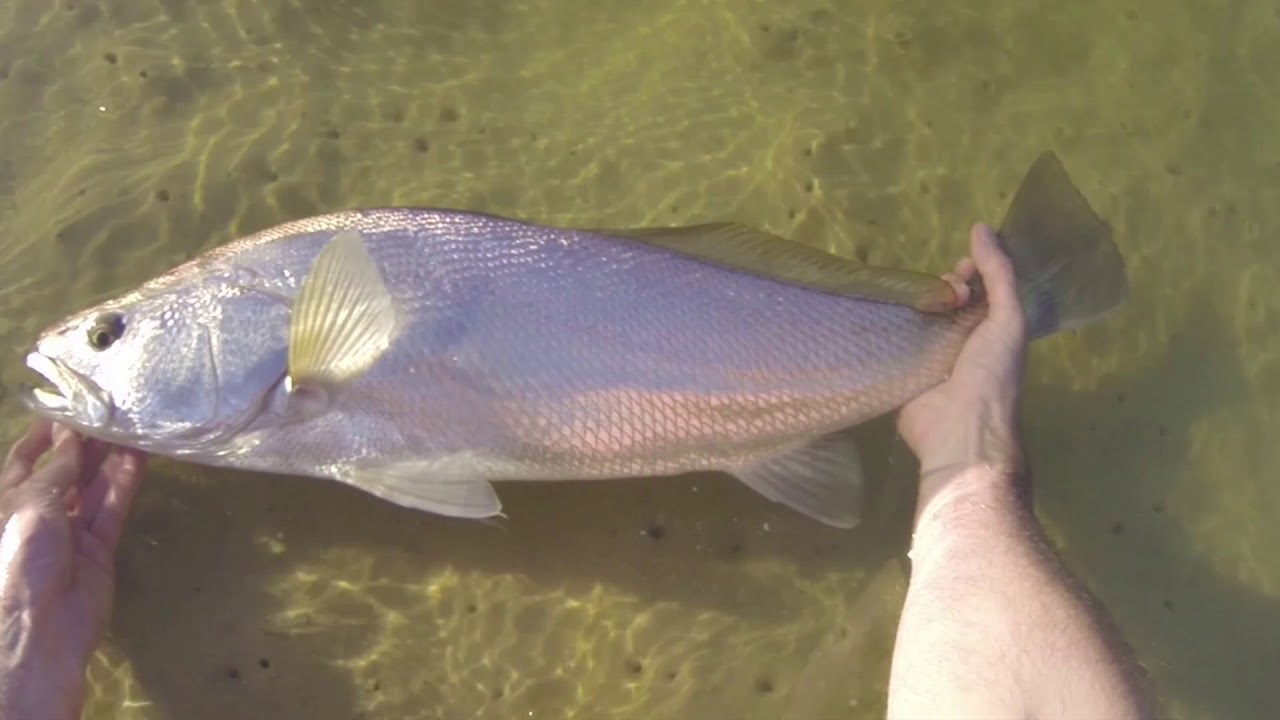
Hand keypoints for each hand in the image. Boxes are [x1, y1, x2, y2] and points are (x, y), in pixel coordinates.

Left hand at [0, 418, 145, 719]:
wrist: (37, 626)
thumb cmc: (17, 556)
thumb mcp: (31, 502)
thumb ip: (58, 470)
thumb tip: (73, 437)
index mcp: (6, 501)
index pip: (25, 459)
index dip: (46, 433)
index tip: (70, 405)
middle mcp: (37, 513)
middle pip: (64, 470)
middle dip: (85, 442)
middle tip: (112, 410)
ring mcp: (69, 531)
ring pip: (93, 487)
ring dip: (110, 458)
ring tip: (133, 425)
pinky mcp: (99, 547)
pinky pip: (113, 508)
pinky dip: (124, 483)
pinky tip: (139, 457)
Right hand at [897, 223, 1029, 512]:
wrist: (960, 429)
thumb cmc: (992, 374)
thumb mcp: (1008, 318)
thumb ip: (999, 274)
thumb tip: (982, 226)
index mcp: (993, 330)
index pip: (981, 290)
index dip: (972, 272)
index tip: (961, 268)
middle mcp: (963, 341)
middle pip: (947, 300)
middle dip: (942, 286)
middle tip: (941, 290)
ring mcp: (931, 357)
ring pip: (919, 317)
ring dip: (913, 302)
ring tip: (910, 298)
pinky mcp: (903, 371)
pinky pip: (894, 341)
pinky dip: (888, 324)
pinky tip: (878, 308)